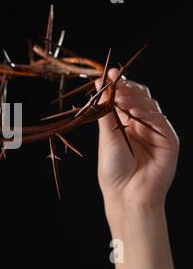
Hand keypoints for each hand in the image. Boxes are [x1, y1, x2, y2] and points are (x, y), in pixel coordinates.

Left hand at [96, 68, 178, 268]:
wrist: (126, 193)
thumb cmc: (113, 168)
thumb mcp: (107, 135)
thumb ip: (106, 110)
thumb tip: (100, 85)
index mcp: (125, 123)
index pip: (125, 98)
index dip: (119, 85)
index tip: (109, 74)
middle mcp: (141, 125)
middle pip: (140, 97)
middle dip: (127, 88)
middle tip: (116, 82)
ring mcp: (156, 131)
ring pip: (150, 104)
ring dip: (136, 98)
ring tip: (122, 97)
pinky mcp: (169, 139)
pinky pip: (160, 120)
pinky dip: (148, 113)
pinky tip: (135, 111)